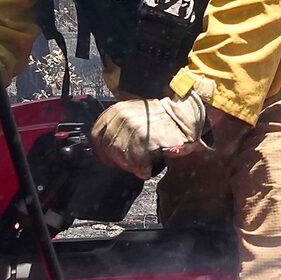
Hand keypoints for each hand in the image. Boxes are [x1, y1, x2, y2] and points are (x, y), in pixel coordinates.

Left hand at [92, 88, 209, 176]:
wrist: (182, 117)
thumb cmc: (159, 118)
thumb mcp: (134, 112)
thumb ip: (118, 124)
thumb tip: (106, 144)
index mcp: (117, 110)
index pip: (97, 134)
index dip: (100, 151)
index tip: (107, 160)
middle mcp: (123, 117)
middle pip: (109, 147)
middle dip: (118, 159)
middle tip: (130, 164)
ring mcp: (134, 128)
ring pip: (122, 156)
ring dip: (131, 164)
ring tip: (141, 165)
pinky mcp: (147, 140)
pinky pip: (138, 162)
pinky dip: (143, 169)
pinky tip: (147, 168)